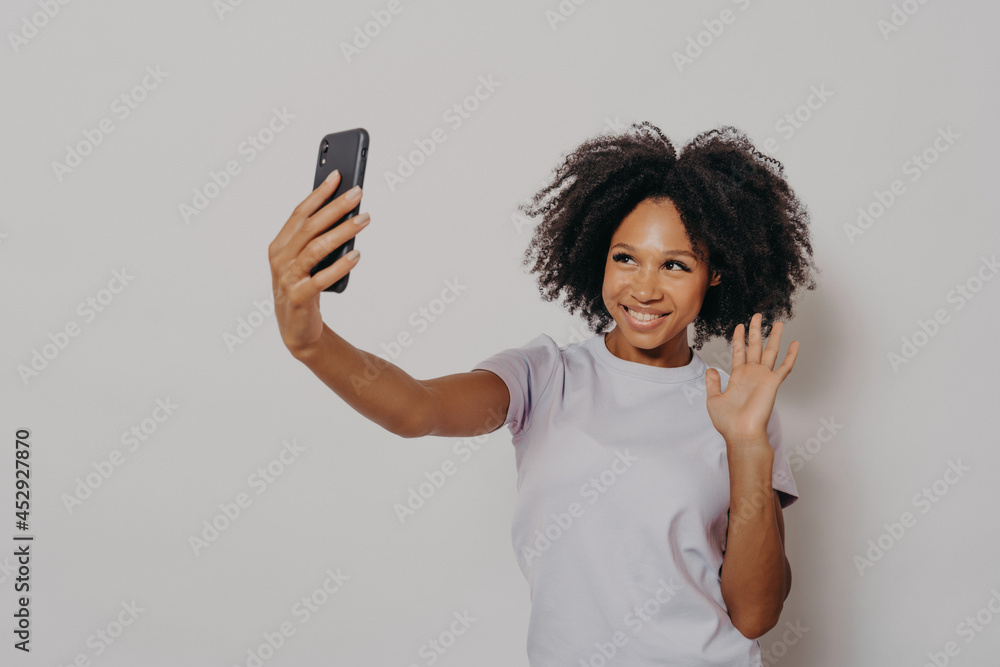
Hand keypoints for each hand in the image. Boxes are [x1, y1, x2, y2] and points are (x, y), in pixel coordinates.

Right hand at [268, 170, 368, 356]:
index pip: (300, 213)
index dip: (319, 193)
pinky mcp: (299, 297)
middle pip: (310, 226)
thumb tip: (346, 212)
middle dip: (335, 207)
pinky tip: (356, 256)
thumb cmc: (304, 288)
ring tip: (364, 219)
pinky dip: (339, 266)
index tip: (338, 176)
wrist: (297, 329)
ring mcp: (288, 278)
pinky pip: (321, 279)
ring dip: (342, 232)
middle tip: (358, 193)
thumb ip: (318, 239)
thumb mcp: (307, 261)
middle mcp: (281, 259)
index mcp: (280, 245)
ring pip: (316, 249)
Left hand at [705, 313, 798, 444]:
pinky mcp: (773, 383)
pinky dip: (791, 355)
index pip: (738, 351)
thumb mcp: (713, 399)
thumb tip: (711, 369)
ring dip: (774, 336)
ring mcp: (763, 377)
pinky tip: (795, 344)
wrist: (741, 433)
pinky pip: (785, 367)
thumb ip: (713, 383)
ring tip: (778, 322)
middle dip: (755, 330)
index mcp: (737, 376)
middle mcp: (751, 374)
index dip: (738, 338)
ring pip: (770, 351)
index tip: (739, 325)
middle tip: (757, 315)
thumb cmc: (728, 422)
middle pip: (755, 346)